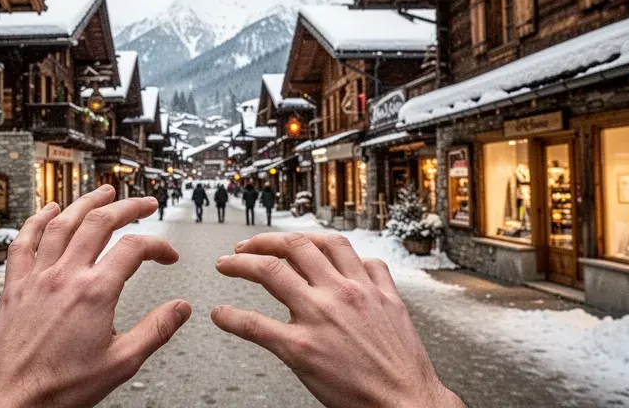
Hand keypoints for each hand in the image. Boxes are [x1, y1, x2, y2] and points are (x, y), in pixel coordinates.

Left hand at [0, 185, 191, 407]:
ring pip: (62, 224)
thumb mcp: (121, 364)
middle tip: (144, 203)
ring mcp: (36, 278)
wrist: (10, 400)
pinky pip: (24, 242)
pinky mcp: (14, 286)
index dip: (158, 246)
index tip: (167, 256)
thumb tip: (181, 309)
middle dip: (127, 207)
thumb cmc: (59, 388)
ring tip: (102, 192)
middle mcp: (64, 277)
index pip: (134, 249)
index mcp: (94, 293)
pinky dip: (37, 221)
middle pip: (99, 223)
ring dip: (85, 202)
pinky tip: (47, 211)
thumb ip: (155, 331)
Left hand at [211, 232, 462, 407]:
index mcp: (362, 284)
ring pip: (271, 272)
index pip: (325, 243)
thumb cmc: (401, 364)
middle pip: (293, 247)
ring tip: (226, 265)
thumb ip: (378, 282)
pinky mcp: (301, 349)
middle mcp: (339, 293)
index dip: (297, 236)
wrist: (407, 401)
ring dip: (241, 264)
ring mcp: (318, 318)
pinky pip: (257, 325)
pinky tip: (221, 315)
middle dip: (262, 241)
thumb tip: (368, 265)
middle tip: (244, 247)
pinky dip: (233, 317)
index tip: (281, 241)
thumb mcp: (396, 309)